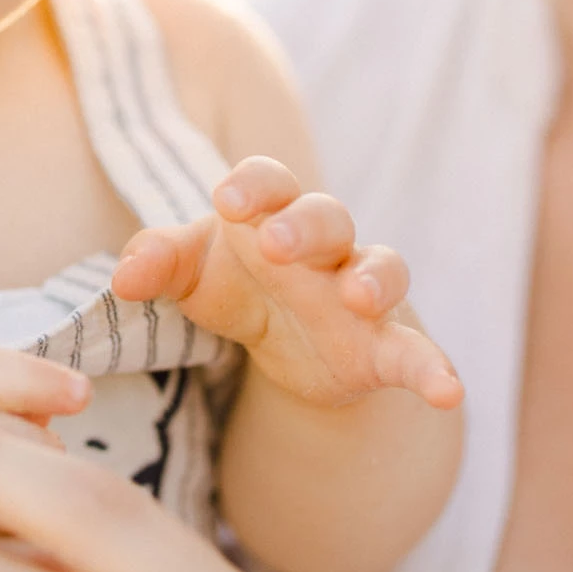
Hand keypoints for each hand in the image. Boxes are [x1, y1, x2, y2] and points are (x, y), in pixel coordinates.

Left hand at [112, 155, 461, 410]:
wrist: (280, 342)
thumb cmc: (231, 281)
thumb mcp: (187, 273)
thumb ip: (156, 262)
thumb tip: (123, 279)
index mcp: (270, 212)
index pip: (269, 181)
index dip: (252, 186)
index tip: (227, 201)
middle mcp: (323, 244)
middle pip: (327, 216)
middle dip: (305, 226)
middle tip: (275, 243)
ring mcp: (358, 292)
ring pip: (382, 267)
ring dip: (373, 277)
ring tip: (358, 297)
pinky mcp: (382, 346)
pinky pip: (415, 351)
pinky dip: (434, 367)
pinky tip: (449, 390)